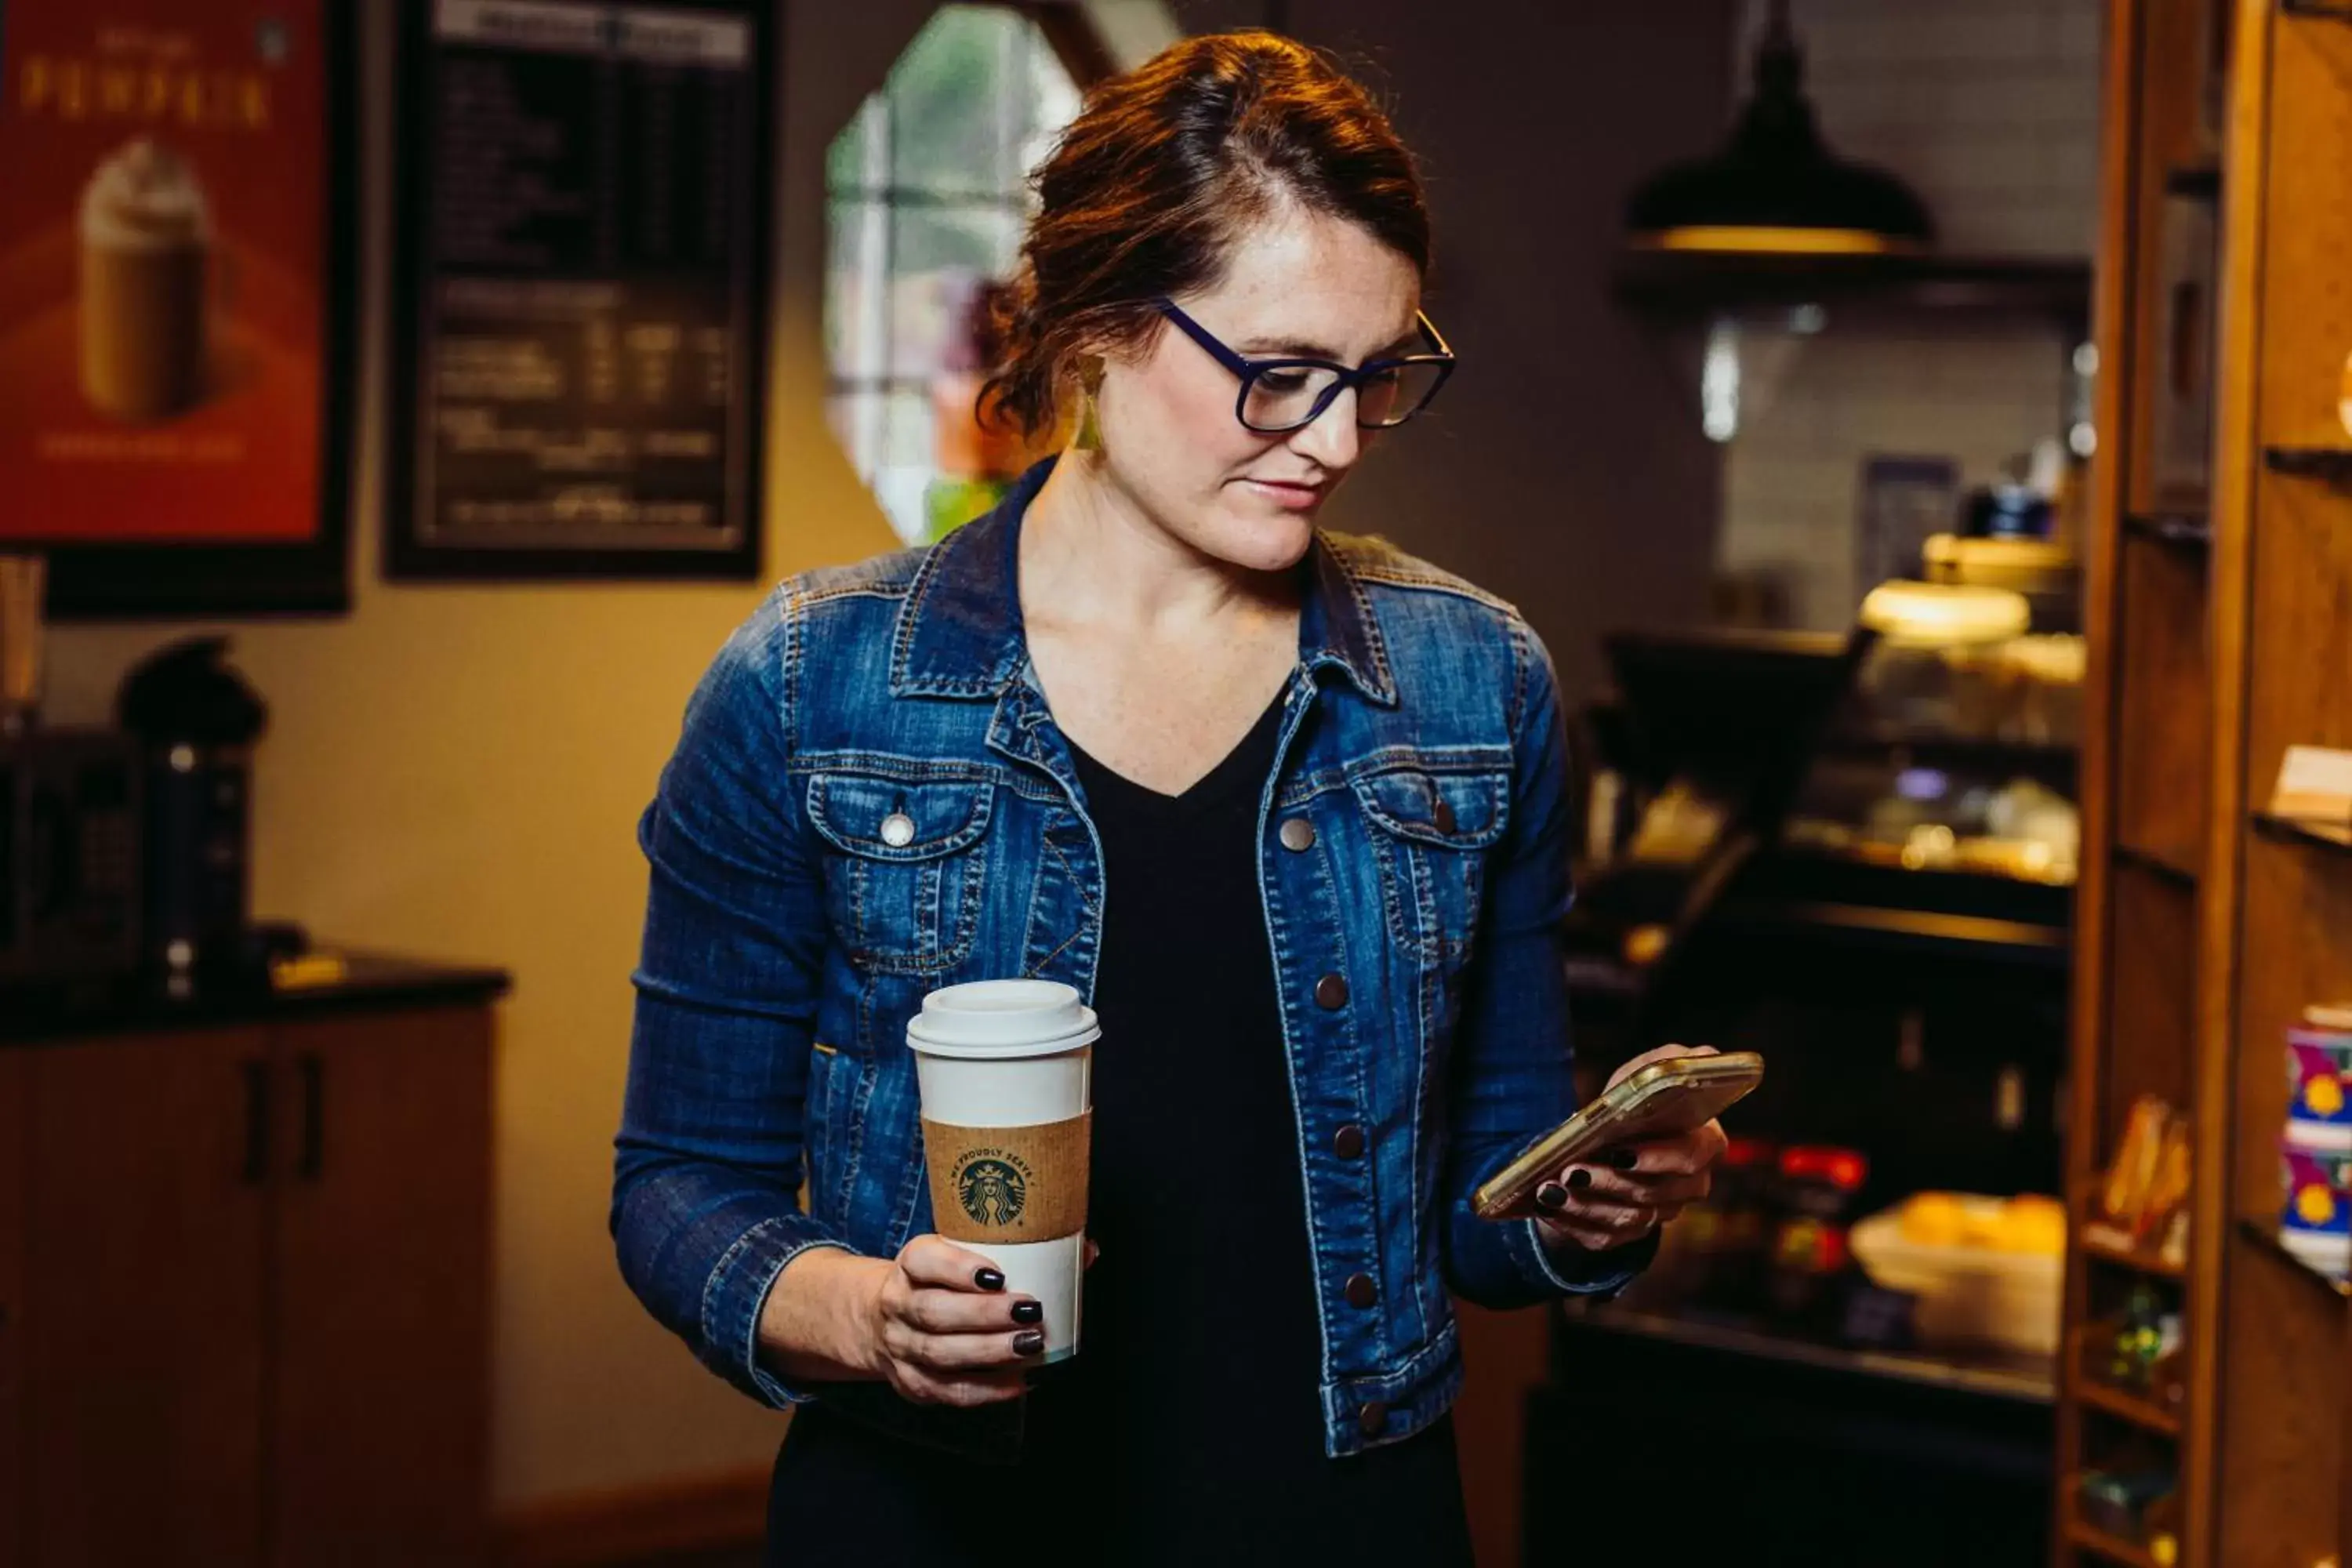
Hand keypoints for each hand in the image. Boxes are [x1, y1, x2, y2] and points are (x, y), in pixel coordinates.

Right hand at [759, 1234, 1052, 1407]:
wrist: (882, 1318)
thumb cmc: (942, 1281)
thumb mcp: (961, 1254)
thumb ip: (1019, 1251)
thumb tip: (1087, 1252)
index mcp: (911, 1263)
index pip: (925, 1261)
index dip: (959, 1268)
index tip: (998, 1274)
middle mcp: (899, 1304)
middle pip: (934, 1311)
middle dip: (984, 1315)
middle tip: (1028, 1312)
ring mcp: (900, 1347)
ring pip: (940, 1353)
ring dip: (989, 1351)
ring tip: (1029, 1345)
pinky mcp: (911, 1382)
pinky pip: (949, 1391)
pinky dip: (987, 1389)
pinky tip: (1019, 1381)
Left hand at [1532, 1044, 1730, 1254]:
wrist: (1601, 1140)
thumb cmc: (1630, 1103)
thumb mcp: (1643, 1074)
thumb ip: (1673, 1061)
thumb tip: (1706, 1055)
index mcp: (1703, 1144)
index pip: (1691, 1156)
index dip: (1656, 1158)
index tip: (1619, 1151)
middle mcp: (1689, 1185)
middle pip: (1656, 1194)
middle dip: (1610, 1183)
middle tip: (1572, 1170)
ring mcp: (1661, 1214)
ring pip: (1629, 1219)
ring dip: (1586, 1204)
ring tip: (1551, 1187)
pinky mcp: (1629, 1234)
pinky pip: (1604, 1237)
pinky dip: (1573, 1223)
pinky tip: (1548, 1205)